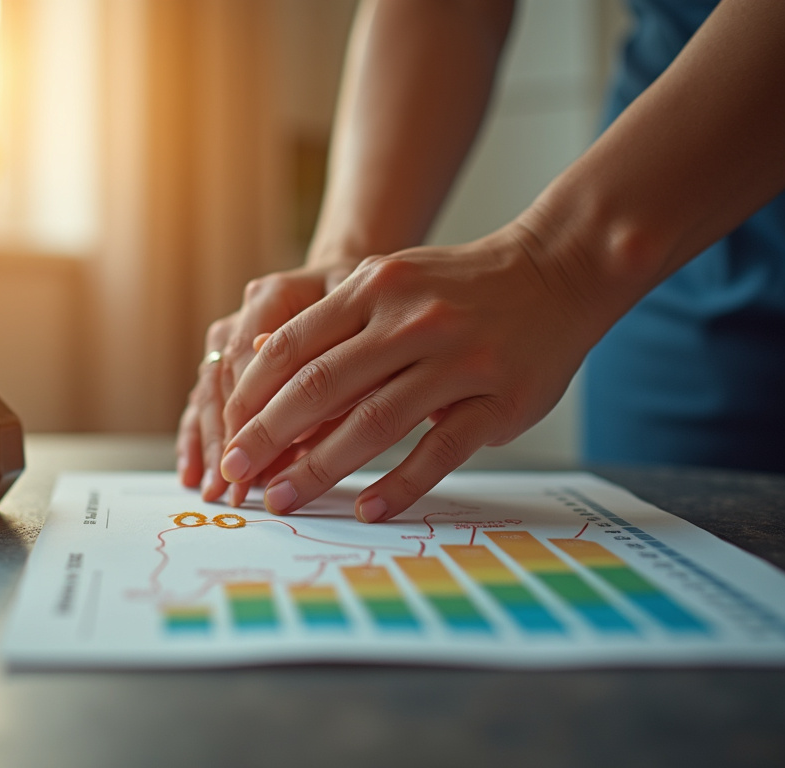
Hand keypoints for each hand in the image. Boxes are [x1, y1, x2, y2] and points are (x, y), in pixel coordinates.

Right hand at [176, 263, 357, 503]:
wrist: (366, 284)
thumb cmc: (377, 304)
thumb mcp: (370, 328)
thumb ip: (333, 363)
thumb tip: (295, 411)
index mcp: (276, 294)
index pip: (248, 357)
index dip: (250, 411)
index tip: (256, 457)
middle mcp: (246, 310)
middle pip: (222, 377)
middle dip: (227, 439)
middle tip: (236, 487)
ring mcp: (234, 332)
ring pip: (210, 391)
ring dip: (211, 444)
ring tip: (214, 492)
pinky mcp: (231, 356)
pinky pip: (207, 398)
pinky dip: (198, 436)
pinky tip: (191, 473)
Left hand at [216, 224, 609, 521]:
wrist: (558, 271)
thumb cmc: (458, 287)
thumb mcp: (387, 282)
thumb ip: (328, 321)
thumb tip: (256, 358)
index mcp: (374, 289)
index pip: (293, 347)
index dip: (251, 396)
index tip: (226, 435)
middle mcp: (410, 322)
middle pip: (321, 387)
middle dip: (268, 438)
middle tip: (236, 477)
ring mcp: (458, 360)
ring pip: (373, 422)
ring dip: (319, 468)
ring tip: (282, 501)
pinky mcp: (499, 400)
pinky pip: (439, 450)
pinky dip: (399, 484)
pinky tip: (367, 509)